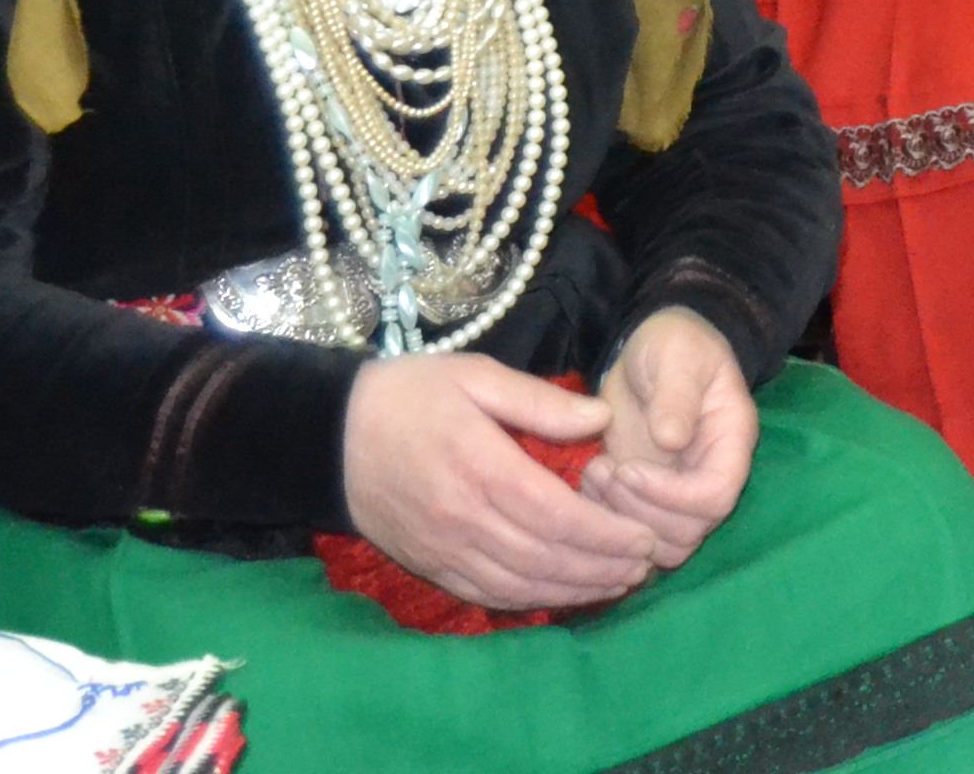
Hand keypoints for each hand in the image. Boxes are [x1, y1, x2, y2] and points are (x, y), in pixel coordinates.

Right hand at [342, 353, 656, 612]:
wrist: (327, 435)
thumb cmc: (409, 394)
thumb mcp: (476, 375)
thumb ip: (540, 400)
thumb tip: (603, 418)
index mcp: (480, 465)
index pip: (556, 515)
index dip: (606, 534)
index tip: (646, 537)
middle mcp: (463, 516)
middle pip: (545, 556)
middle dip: (602, 567)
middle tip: (646, 565)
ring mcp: (443, 547)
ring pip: (520, 583)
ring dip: (574, 590)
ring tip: (618, 584)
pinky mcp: (428, 563)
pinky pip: (485, 593)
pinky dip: (529, 599)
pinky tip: (560, 595)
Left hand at [585, 308, 760, 571]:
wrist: (652, 352)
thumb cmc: (673, 345)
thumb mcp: (676, 355)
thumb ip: (677, 394)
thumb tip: (672, 440)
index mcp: (731, 442)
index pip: (716, 496)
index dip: (671, 496)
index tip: (628, 468)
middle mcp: (710, 478)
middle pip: (689, 532)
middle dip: (639, 511)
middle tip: (605, 471)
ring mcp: (679, 495)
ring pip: (663, 547)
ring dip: (620, 523)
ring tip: (594, 475)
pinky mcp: (648, 502)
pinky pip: (634, 539)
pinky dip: (606, 523)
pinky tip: (587, 484)